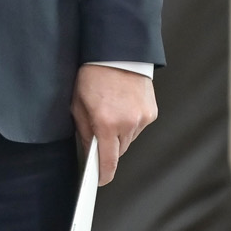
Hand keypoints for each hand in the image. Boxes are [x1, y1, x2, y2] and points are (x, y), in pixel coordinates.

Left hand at [71, 65, 156, 185]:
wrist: (117, 51)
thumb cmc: (94, 73)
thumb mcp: (79, 103)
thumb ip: (85, 131)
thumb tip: (90, 150)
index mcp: (107, 122)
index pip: (108, 161)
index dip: (103, 174)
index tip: (100, 180)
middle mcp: (128, 123)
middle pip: (119, 150)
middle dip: (109, 146)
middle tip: (100, 130)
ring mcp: (142, 118)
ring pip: (130, 139)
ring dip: (121, 133)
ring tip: (112, 113)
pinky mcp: (151, 112)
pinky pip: (139, 127)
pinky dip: (131, 122)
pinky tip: (123, 107)